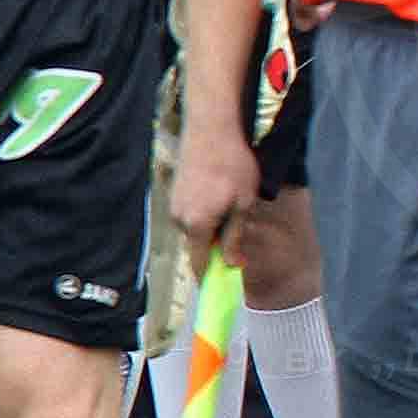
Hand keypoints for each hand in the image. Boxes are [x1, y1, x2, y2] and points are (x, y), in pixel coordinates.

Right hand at [169, 122, 257, 270]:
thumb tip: (233, 265)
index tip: (219, 288)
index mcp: (196, 225)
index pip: (199, 262)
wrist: (212, 129)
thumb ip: (235, 236)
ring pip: (194, 228)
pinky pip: (190, 213)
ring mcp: (174, 204)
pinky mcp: (175, 192)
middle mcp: (179, 218)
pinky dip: (204, 213)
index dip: (209, 277)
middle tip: (237, 239)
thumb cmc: (234, 167)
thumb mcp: (243, 204)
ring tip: (232, 206)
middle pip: (197, 245)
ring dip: (211, 227)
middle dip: (215, 248)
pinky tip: (219, 195)